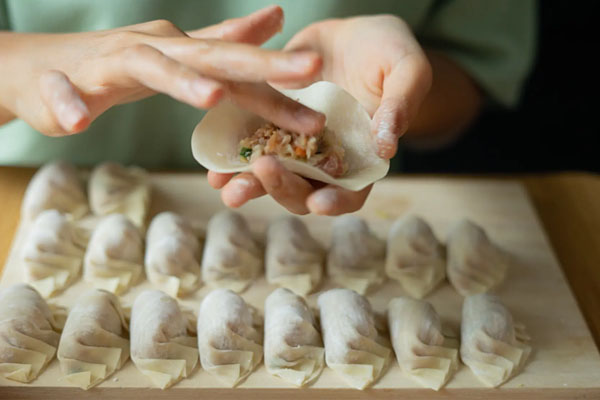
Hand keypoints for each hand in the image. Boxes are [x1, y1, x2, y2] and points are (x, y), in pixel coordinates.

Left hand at [0, 6, 324, 135]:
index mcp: (123, 57)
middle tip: (309, 70)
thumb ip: (61, 103)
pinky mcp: (180, 51)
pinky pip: (219, 41)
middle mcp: (157, 43)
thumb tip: (74, 119)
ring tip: (312, 68)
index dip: (186, 83)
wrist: (44, 59)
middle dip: (260, 66)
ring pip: (227, 54)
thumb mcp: (45, 100)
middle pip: (212, 54)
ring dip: (269, 64)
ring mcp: (172, 44)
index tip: (217, 99)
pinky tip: (275, 21)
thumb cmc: (43, 84)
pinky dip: (246, 32)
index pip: (160, 68)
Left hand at [210, 15, 430, 214]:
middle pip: (305, 189)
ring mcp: (295, 142)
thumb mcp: (407, 69)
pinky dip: (232, 156)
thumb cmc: (390, 51)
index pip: (352, 191)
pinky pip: (251, 142)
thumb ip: (401, 104)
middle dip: (283, 188)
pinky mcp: (270, 120)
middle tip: (265, 173)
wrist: (353, 33)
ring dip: (249, 184)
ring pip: (273, 173)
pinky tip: (213, 163)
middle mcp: (326, 157)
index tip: (319, 203)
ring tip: (226, 187)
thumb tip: (387, 146)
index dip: (337, 202)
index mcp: (362, 155)